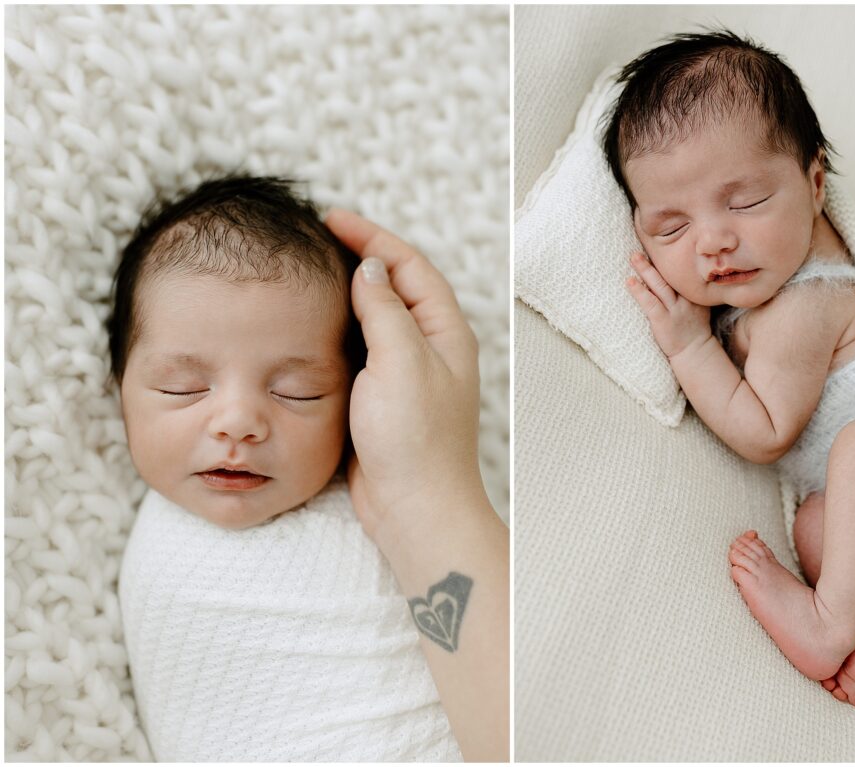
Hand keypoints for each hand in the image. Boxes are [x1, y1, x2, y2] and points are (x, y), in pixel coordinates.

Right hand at [324, 210, 485, 549]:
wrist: (414, 509)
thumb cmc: (416, 440)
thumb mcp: (402, 363)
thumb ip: (386, 310)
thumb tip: (371, 269)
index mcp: (445, 333)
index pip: (410, 267)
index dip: (372, 238)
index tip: (332, 219)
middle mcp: (429, 348)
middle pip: (395, 286)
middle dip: (360, 257)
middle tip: (317, 238)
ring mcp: (406, 374)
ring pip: (376, 318)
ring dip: (347, 292)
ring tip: (309, 271)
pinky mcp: (382, 398)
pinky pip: (361, 350)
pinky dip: (338, 330)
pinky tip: (310, 326)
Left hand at [626, 251, 711, 359]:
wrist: (695, 352)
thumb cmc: (694, 328)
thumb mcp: (698, 304)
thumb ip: (689, 289)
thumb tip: (678, 272)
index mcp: (694, 292)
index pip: (681, 271)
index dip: (670, 258)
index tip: (659, 244)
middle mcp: (686, 298)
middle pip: (669, 275)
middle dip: (655, 260)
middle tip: (642, 244)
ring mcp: (675, 309)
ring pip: (659, 285)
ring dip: (645, 270)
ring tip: (634, 257)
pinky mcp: (663, 320)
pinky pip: (650, 303)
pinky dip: (639, 291)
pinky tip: (630, 282)